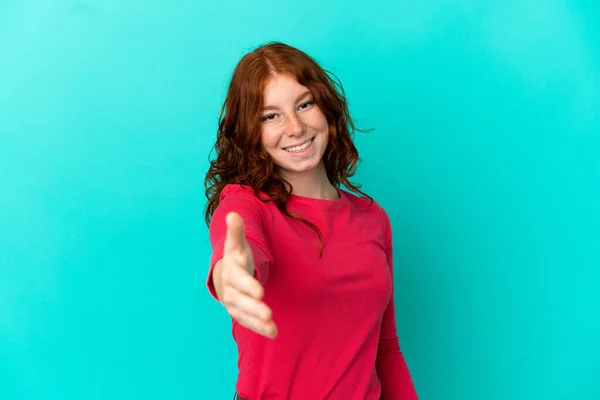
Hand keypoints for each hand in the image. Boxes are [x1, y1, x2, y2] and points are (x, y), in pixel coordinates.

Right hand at [213, 212, 277, 338]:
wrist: (224, 276)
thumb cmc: (235, 258)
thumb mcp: (236, 244)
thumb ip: (236, 231)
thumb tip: (233, 214)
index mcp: (231, 272)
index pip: (238, 279)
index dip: (248, 286)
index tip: (261, 292)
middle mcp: (230, 290)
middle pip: (241, 300)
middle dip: (254, 307)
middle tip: (268, 313)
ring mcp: (234, 303)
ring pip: (244, 314)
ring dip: (257, 321)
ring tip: (272, 326)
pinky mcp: (241, 314)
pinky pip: (249, 323)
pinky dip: (260, 329)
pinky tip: (274, 332)